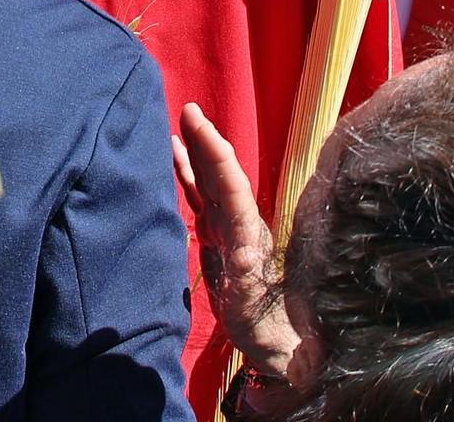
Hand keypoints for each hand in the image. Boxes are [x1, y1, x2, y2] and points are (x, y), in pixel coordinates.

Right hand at [172, 104, 299, 376]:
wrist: (277, 344)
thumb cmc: (268, 327)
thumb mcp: (256, 304)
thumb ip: (248, 278)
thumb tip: (241, 255)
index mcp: (248, 235)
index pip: (231, 186)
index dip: (215, 154)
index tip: (198, 125)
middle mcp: (240, 225)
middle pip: (220, 175)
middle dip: (205, 142)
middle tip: (188, 109)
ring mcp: (229, 229)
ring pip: (210, 183)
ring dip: (196, 153)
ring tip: (180, 123)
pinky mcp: (219, 239)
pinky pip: (201, 198)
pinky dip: (188, 175)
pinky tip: (176, 157)